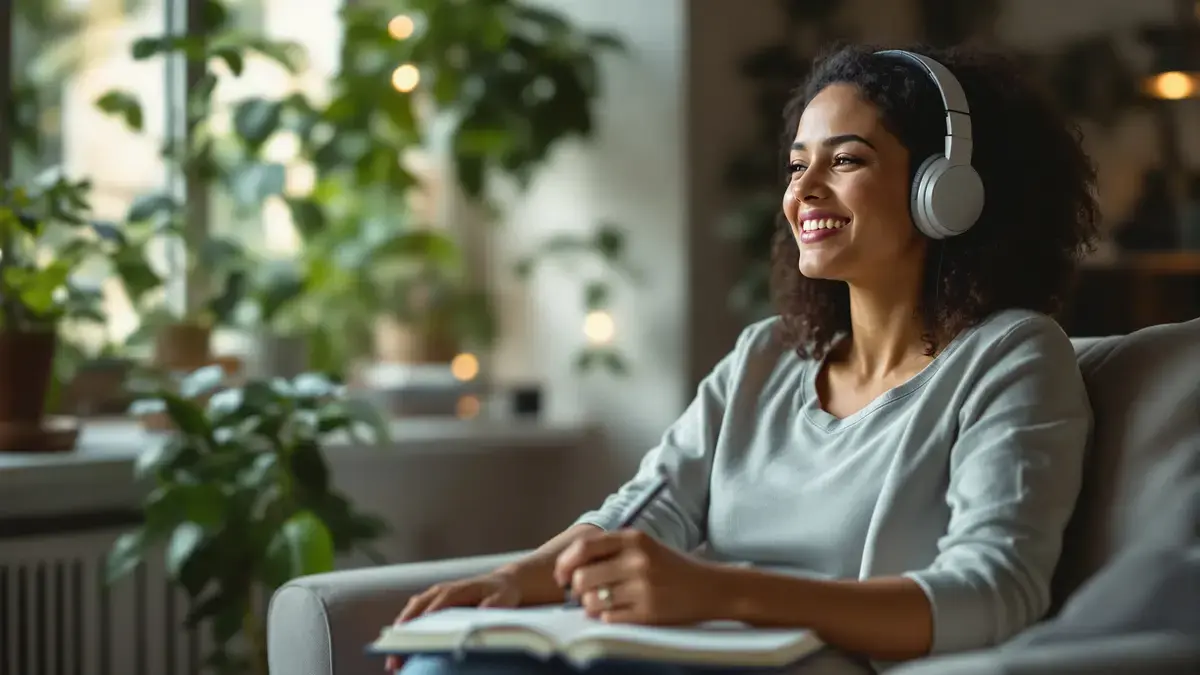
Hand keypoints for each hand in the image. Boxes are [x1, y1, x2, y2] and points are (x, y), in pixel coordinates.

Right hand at [384, 571, 519, 670]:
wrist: (500, 585)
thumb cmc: (501, 593)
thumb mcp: (504, 596)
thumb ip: (494, 604)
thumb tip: (480, 616)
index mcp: (455, 589)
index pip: (437, 604)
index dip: (426, 619)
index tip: (414, 635)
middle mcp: (438, 593)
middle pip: (415, 612)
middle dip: (404, 634)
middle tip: (394, 657)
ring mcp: (431, 601)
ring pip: (409, 618)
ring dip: (399, 640)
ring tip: (394, 665)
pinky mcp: (429, 610)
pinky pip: (412, 624)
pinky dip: (405, 641)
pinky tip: (402, 661)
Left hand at [554, 529, 717, 625]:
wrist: (710, 588)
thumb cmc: (671, 567)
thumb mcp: (644, 547)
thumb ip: (611, 551)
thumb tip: (569, 569)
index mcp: (634, 539)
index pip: (583, 548)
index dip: (565, 564)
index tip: (561, 576)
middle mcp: (637, 561)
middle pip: (582, 578)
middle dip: (577, 588)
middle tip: (585, 592)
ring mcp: (643, 589)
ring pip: (591, 601)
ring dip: (590, 605)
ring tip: (603, 602)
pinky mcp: (648, 613)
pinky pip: (608, 618)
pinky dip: (606, 617)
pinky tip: (617, 611)